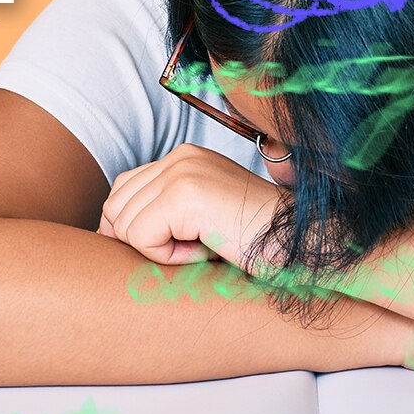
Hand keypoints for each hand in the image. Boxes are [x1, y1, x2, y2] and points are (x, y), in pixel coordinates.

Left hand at [99, 144, 284, 270]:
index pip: (122, 192)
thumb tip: (105, 233)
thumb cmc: (259, 246)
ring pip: (123, 225)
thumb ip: (163, 214)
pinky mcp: (184, 194)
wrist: (308, 248)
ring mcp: (182, 171)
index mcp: (184, 158)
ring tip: (206, 246)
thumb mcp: (203, 221)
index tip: (174, 248)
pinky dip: (168, 257)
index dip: (133, 230)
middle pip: (114, 206)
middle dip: (143, 241)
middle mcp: (180, 156)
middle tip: (196, 247)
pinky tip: (207, 250)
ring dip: (161, 250)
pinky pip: (140, 238)